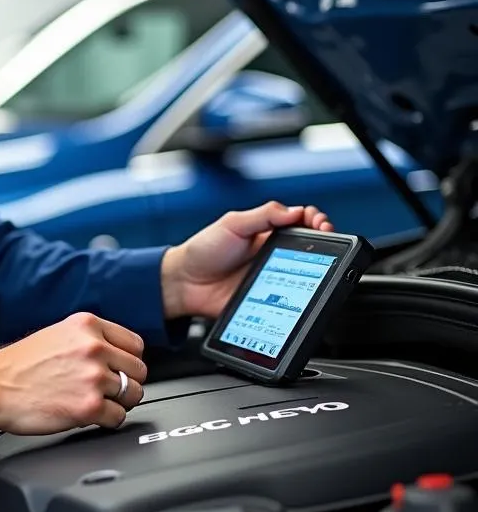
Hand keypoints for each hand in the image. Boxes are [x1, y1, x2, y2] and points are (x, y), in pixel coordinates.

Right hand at [0, 312, 146, 436]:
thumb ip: (89, 339)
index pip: (135, 344)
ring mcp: (94, 377)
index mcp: (88, 326)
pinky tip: (88, 414)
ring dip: (118, 403)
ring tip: (96, 402)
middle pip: (139, 370)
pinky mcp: (90, 406)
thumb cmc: (18, 365)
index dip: (128, 360)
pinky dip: (107, 420)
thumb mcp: (57, 333)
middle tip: (107, 389)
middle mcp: (94, 348)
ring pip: (133, 395)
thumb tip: (115, 354)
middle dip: (126, 382)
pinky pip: (119, 418)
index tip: (121, 369)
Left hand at [161, 202, 332, 319]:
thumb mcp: (232, 224)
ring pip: (307, 274)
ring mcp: (274, 278)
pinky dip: (303, 296)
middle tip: (327, 239)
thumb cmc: (202, 251)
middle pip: (311, 249)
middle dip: (327, 243)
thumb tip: (295, 211)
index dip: (316, 221)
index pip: (302, 223)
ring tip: (321, 264)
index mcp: (267, 232)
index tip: (320, 222)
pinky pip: (293, 300)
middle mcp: (274, 254)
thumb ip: (263, 215)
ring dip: (319, 269)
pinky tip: (306, 290)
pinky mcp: (270, 300)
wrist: (184, 284)